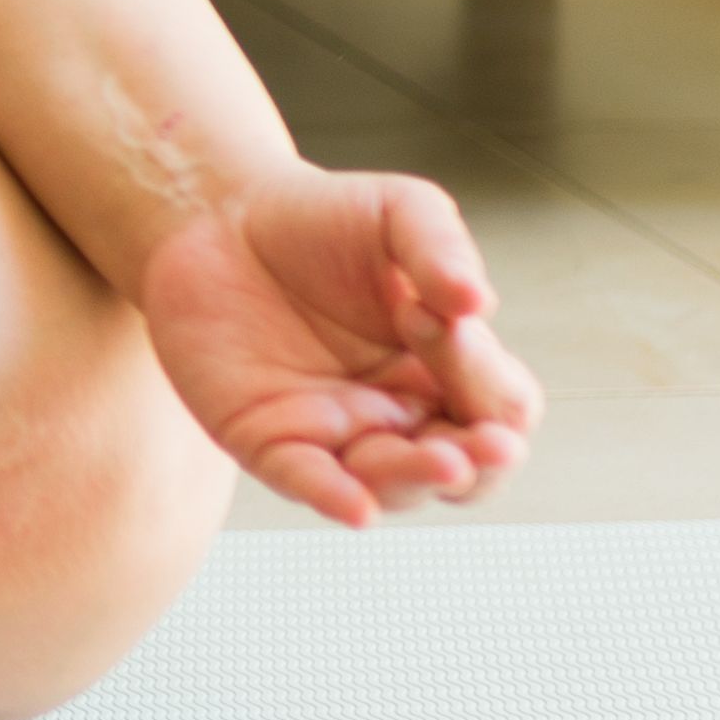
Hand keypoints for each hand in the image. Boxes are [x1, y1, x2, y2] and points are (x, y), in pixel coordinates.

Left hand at [123, 159, 539, 526]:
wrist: (218, 217)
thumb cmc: (321, 219)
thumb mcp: (397, 213)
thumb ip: (442, 249)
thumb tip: (480, 303)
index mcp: (446, 368)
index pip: (500, 407)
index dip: (487, 378)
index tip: (437, 314)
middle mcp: (400, 413)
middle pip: (465, 472)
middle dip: (481, 464)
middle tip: (487, 445)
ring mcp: (337, 435)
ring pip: (394, 487)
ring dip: (416, 478)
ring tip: (437, 459)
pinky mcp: (270, 441)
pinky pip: (309, 482)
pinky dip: (336, 499)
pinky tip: (359, 507)